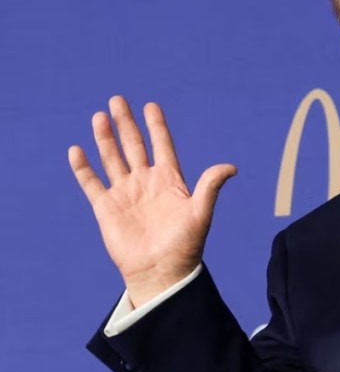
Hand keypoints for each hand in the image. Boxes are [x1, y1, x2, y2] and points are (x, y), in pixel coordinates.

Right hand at [69, 96, 236, 306]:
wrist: (162, 271)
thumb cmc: (186, 244)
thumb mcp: (201, 212)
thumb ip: (211, 186)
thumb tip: (232, 167)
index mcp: (169, 179)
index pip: (162, 145)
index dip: (156, 126)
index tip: (151, 105)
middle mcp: (146, 182)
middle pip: (133, 145)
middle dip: (125, 123)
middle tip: (117, 99)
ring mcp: (125, 193)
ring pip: (112, 159)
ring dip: (105, 138)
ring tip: (99, 116)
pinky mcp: (106, 208)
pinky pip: (92, 183)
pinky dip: (83, 168)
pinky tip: (76, 150)